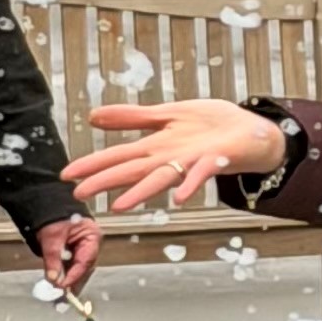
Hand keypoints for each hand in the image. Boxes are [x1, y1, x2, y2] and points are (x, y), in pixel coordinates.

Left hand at [32, 215, 99, 292]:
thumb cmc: (53, 213)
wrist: (44, 202)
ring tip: (58, 288)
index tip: (63, 286)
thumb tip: (53, 279)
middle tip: (61, 292)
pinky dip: (64, 271)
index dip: (74, 275)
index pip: (85, 261)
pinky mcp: (74, 249)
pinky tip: (57, 279)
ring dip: (67, 277)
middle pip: (83, 267)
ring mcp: (83, 246)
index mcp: (92, 235)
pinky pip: (71, 264)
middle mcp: (91, 242)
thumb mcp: (52, 237)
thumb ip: (52, 259)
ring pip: (77, 267)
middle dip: (71, 279)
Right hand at [64, 100, 288, 213]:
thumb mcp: (167, 114)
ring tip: (119, 206)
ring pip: (161, 178)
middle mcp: (169, 159)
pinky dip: (190, 184)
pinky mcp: (215, 160)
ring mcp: (191, 161)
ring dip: (141, 192)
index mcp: (157, 147)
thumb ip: (132, 117)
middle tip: (79, 194)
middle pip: (133, 169)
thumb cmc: (213, 126)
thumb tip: (94, 116)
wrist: (254, 132)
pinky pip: (201, 173)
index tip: (67, 175)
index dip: (92, 164)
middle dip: (105, 181)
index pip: (118, 155)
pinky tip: (179, 197)